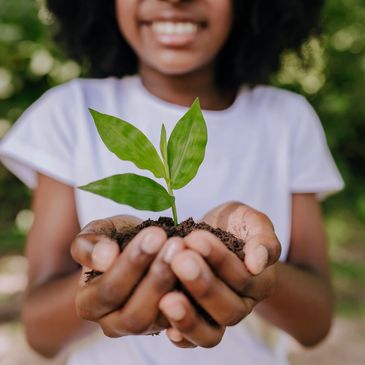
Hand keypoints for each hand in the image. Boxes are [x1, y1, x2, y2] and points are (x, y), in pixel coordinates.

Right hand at [70, 215, 185, 336]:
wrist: (141, 247)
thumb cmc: (116, 239)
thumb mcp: (99, 232)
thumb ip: (90, 244)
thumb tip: (105, 258)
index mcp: (89, 302)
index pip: (109, 290)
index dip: (132, 264)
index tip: (155, 235)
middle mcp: (114, 323)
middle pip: (134, 314)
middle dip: (157, 278)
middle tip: (176, 245)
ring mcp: (145, 327)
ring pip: (160, 320)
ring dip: (176, 286)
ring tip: (188, 255)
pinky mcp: (170, 325)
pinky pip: (184, 322)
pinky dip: (194, 299)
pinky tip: (204, 271)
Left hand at [160, 202, 280, 347]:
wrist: (212, 230)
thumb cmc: (233, 223)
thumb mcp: (250, 220)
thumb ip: (262, 238)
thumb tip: (257, 264)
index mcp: (260, 282)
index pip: (244, 279)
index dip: (219, 261)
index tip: (195, 238)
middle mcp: (241, 304)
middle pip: (229, 309)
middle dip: (203, 286)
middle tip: (179, 260)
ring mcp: (217, 317)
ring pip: (211, 332)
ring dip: (189, 316)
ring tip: (167, 297)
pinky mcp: (196, 320)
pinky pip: (191, 341)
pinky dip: (180, 334)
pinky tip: (163, 317)